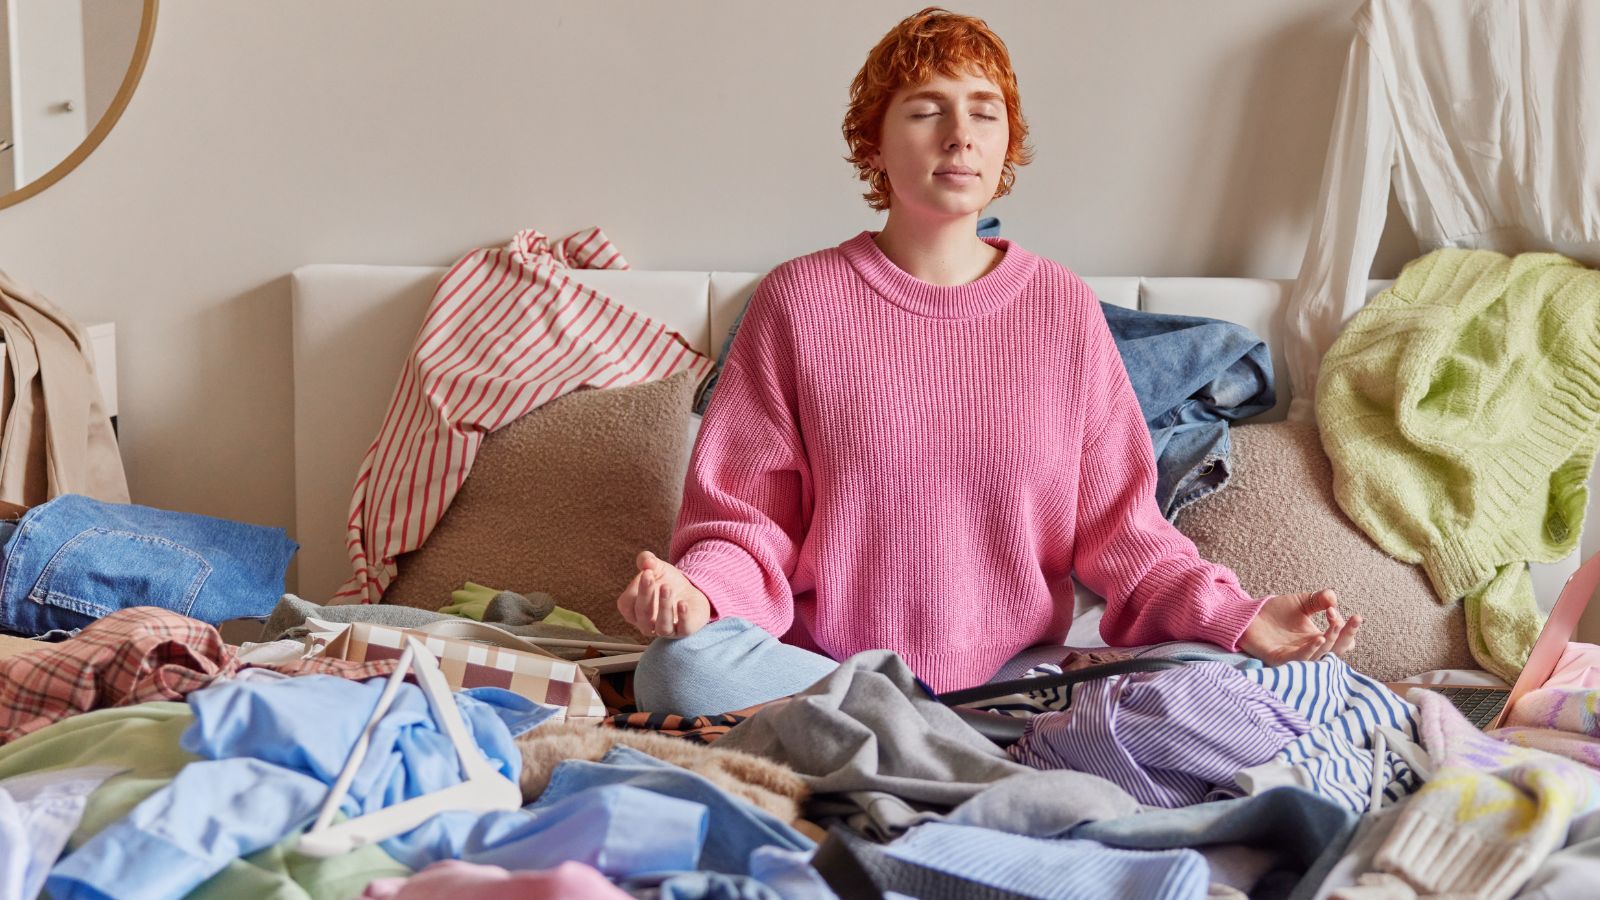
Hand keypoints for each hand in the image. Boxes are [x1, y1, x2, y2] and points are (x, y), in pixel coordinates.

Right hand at [616, 550, 711, 637]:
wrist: (691, 593)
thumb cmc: (667, 582)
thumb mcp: (656, 568)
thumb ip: (647, 560)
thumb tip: (646, 560)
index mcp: (633, 610)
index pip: (626, 605)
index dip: (635, 590)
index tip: (646, 572)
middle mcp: (646, 624)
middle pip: (642, 614)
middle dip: (645, 594)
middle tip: (650, 576)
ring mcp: (665, 630)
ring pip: (661, 626)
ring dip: (663, 607)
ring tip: (667, 587)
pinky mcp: (683, 631)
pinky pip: (682, 629)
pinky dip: (682, 617)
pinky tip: (683, 603)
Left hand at [1238, 589, 1359, 665]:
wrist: (1249, 614)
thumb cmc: (1275, 611)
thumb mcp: (1302, 602)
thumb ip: (1319, 599)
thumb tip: (1333, 598)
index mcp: (1319, 639)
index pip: (1344, 641)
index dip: (1348, 628)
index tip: (1336, 610)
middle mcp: (1311, 650)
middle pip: (1338, 650)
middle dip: (1348, 635)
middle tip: (1354, 618)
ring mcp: (1297, 656)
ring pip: (1322, 655)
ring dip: (1332, 640)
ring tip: (1334, 624)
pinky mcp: (1280, 659)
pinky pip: (1300, 659)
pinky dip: (1312, 650)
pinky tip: (1320, 638)